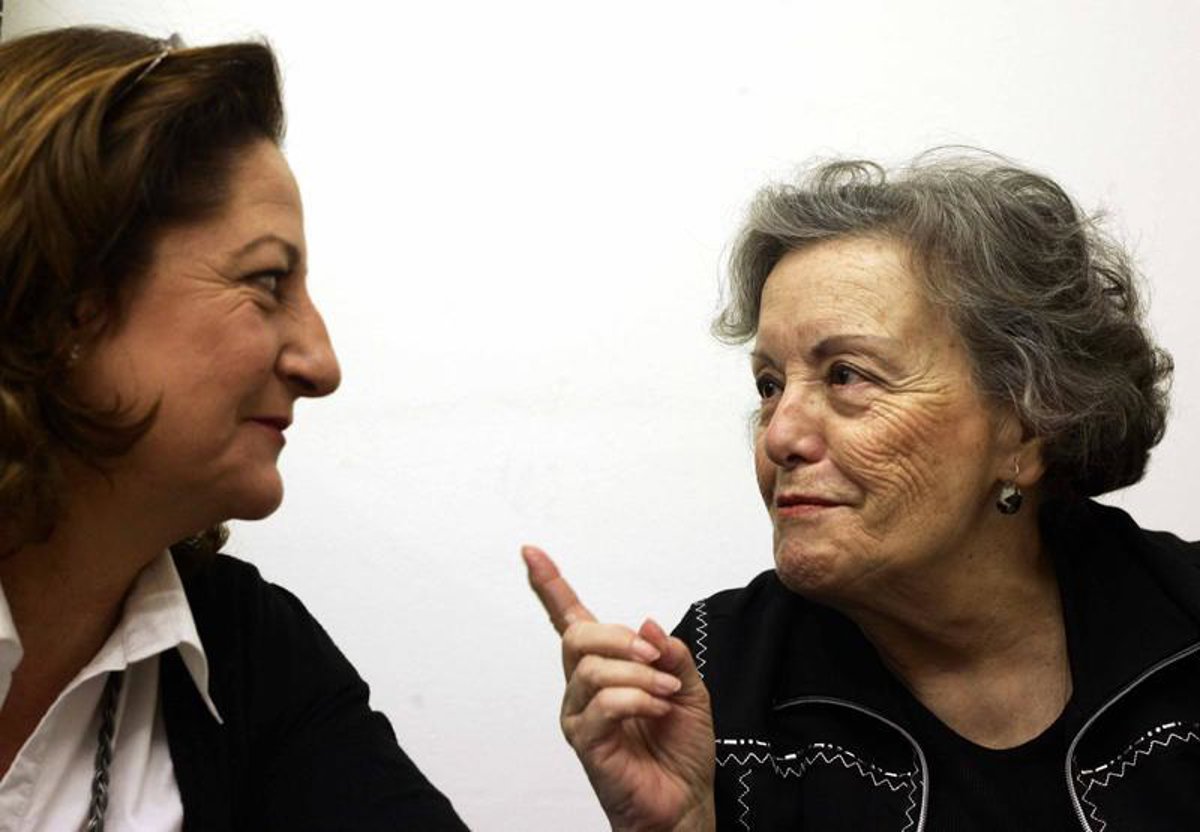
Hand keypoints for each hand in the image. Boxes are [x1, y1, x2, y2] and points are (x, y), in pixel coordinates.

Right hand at [523, 545, 714, 831]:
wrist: (686, 802)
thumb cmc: (681, 748)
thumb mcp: (689, 688)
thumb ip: (670, 654)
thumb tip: (646, 625)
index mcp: (604, 667)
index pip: (568, 618)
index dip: (550, 584)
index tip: (531, 552)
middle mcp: (582, 688)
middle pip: (576, 636)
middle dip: (619, 638)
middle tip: (656, 658)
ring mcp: (579, 715)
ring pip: (591, 669)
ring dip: (638, 675)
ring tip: (666, 695)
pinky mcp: (585, 743)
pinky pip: (602, 704)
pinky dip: (637, 700)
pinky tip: (657, 711)